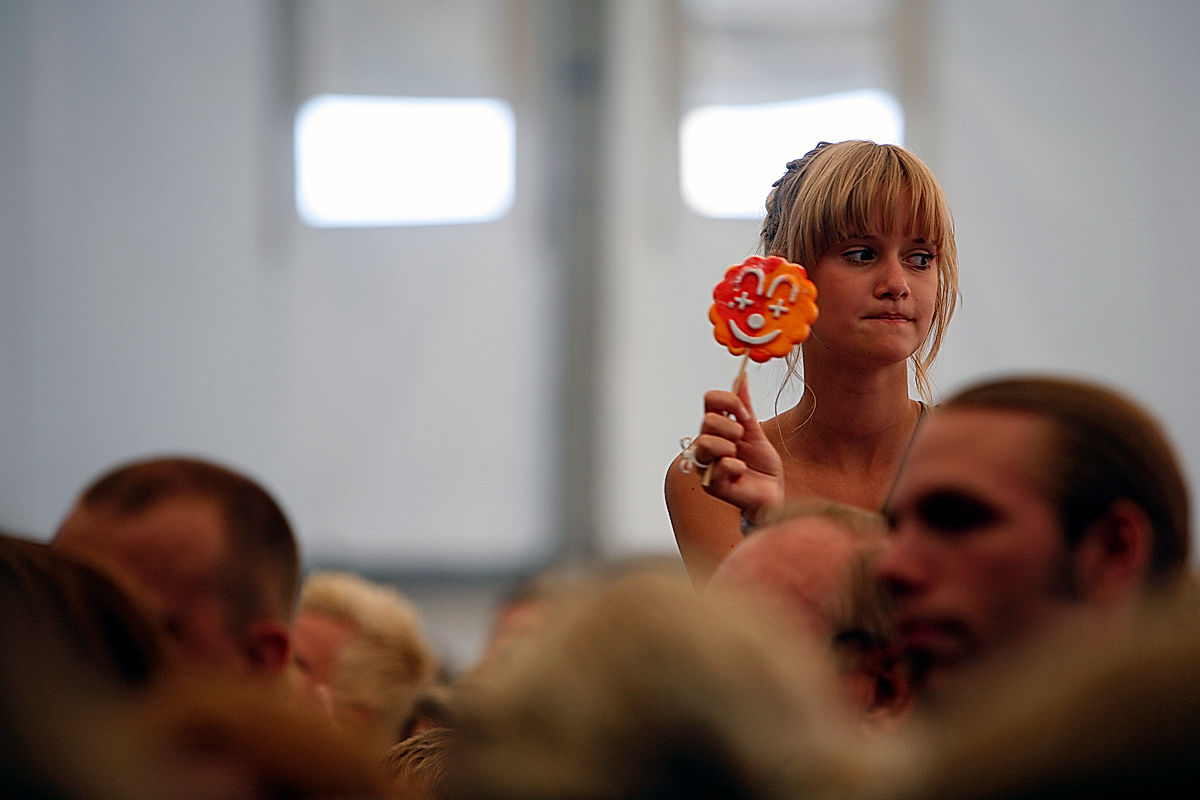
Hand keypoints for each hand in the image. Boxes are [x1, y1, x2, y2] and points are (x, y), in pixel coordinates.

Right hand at [689, 379, 784, 523]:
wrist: (771, 494)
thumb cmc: (761, 466)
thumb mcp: (755, 432)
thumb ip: (745, 408)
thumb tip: (742, 377)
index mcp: (716, 428)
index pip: (709, 400)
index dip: (728, 401)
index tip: (744, 413)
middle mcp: (707, 444)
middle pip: (707, 421)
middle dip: (732, 428)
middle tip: (742, 440)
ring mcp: (707, 465)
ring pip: (706, 443)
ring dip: (731, 447)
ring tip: (740, 457)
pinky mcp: (711, 485)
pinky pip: (722, 465)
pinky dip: (737, 467)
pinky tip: (742, 474)